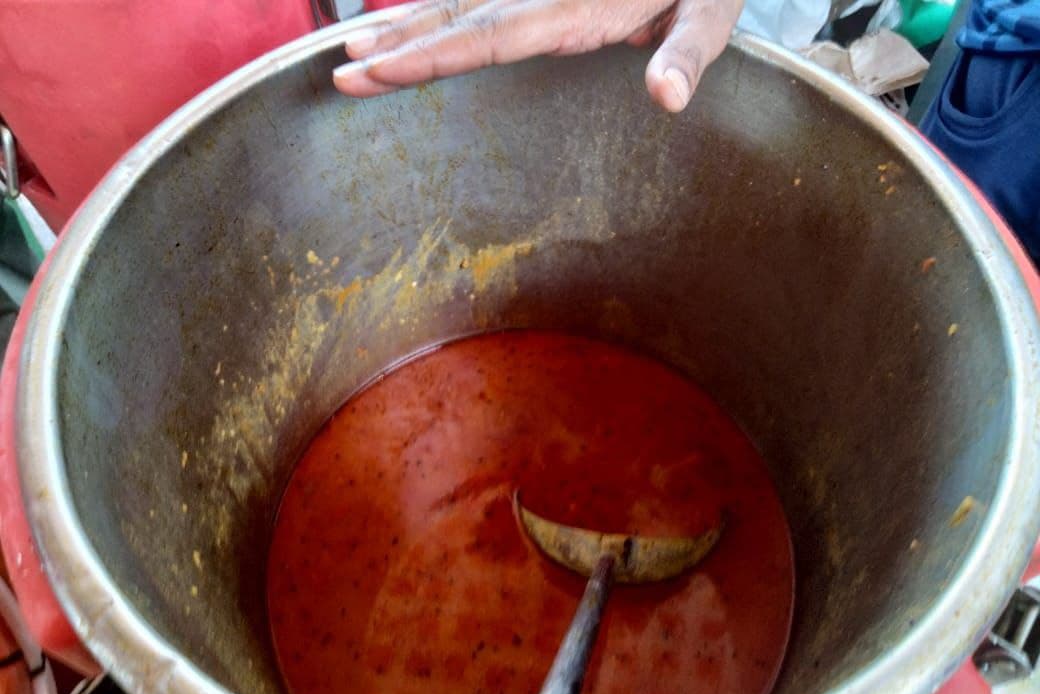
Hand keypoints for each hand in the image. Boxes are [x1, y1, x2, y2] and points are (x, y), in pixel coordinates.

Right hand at [332, 0, 744, 111]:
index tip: (377, 69)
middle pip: (456, 22)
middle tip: (339, 70)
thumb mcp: (708, 14)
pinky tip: (401, 25)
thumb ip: (683, 53)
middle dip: (396, 48)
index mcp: (576, 8)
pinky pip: (472, 0)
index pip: (489, 37)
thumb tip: (665, 98)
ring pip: (455, 6)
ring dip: (403, 28)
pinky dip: (432, 14)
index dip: (431, 56)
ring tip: (350, 45)